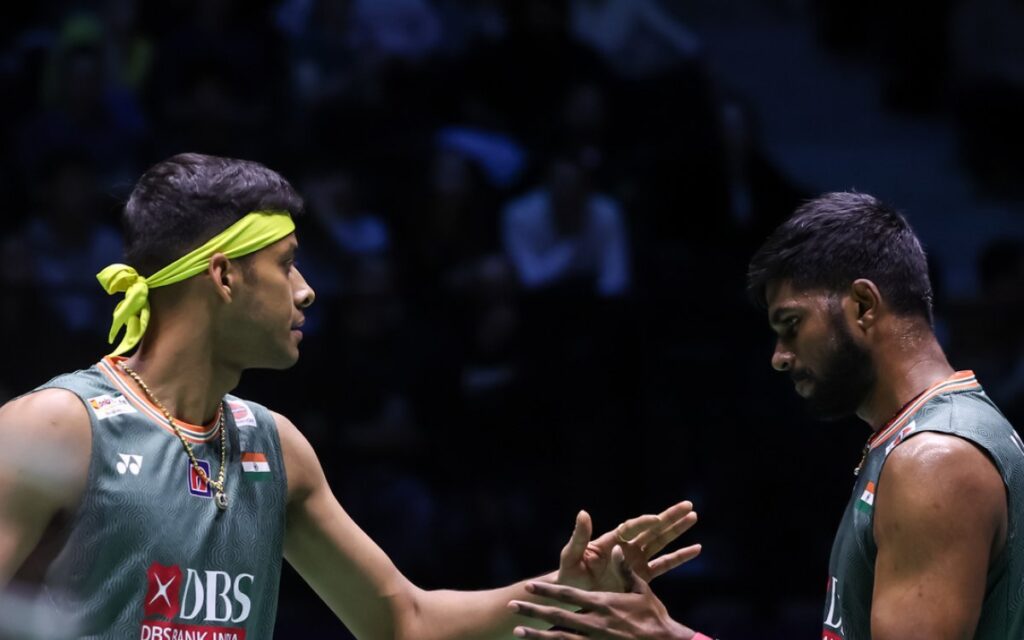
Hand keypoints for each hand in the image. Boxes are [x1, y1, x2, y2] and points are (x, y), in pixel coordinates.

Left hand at [512, 546, 696, 639]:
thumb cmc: (654, 616)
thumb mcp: (642, 590)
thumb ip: (625, 571)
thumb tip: (617, 548)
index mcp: (602, 604)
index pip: (567, 595)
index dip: (547, 590)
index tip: (529, 585)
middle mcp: (594, 623)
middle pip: (556, 616)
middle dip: (532, 611)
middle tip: (511, 607)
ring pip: (559, 638)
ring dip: (537, 635)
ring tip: (517, 631)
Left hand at [557, 501, 699, 592]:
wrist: (575, 595)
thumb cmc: (570, 574)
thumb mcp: (572, 555)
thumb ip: (579, 536)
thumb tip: (583, 513)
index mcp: (612, 540)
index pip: (632, 528)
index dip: (644, 522)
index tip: (657, 519)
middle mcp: (627, 547)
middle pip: (652, 529)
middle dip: (669, 518)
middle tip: (687, 505)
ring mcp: (636, 561)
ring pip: (661, 543)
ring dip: (677, 531)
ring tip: (693, 517)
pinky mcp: (642, 577)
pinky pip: (664, 565)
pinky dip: (680, 557)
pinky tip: (696, 549)